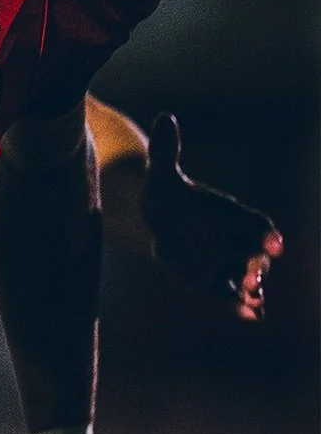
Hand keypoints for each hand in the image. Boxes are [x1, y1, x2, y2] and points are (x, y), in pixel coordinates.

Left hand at [142, 113, 282, 321]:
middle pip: (256, 256)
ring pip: (247, 278)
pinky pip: (232, 295)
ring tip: (253, 301)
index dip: (265, 235)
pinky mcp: (216, 281)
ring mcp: (229, 262)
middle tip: (254, 277)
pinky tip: (249, 315)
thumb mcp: (162, 170)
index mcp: (234, 215)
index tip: (273, 243)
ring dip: (251, 290)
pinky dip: (240, 305)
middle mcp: (238, 240)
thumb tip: (164, 118)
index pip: (257, 225)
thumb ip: (167, 149)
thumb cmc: (168, 190)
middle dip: (257, 267)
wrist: (160, 217)